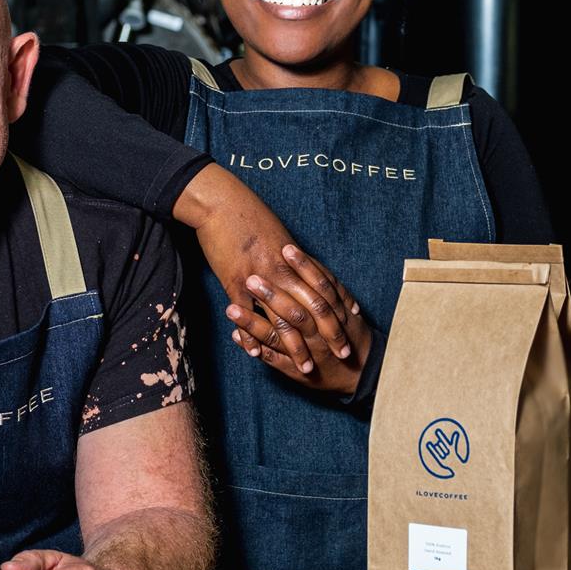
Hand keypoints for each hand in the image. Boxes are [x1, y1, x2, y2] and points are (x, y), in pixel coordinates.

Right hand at [174, 163, 352, 372]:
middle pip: (312, 309)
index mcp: (294, 257)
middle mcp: (282, 270)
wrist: (219, 201)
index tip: (351, 326)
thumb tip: (301, 267)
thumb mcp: (274, 233)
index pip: (325, 289)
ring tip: (307, 368)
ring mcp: (258, 277)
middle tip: (341, 355)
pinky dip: (252, 338)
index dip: (339, 310)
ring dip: (297, 347)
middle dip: (329, 335)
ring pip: (284, 319)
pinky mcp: (235, 281)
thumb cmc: (246, 212)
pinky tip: (258, 354)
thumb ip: (289, 255)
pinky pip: (248, 315)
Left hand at [231, 243, 372, 395]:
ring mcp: (307, 353)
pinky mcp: (295, 371)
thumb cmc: (351, 335)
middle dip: (272, 296)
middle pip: (295, 313)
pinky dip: (255, 348)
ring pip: (278, 338)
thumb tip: (308, 263)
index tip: (285, 248)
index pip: (319, 288)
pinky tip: (235, 335)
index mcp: (334, 316)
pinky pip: (272, 360)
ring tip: (230, 308)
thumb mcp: (347, 310)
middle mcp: (319, 335)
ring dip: (253, 323)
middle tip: (250, 278)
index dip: (304, 268)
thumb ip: (330, 288)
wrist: (362, 375)